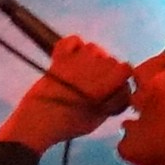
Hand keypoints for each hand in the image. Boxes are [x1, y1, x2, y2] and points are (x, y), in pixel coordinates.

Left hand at [3, 32, 130, 144]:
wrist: (39, 120)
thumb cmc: (71, 124)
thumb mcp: (99, 119)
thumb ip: (115, 101)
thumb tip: (122, 91)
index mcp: (108, 81)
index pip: (126, 69)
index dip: (122, 80)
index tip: (115, 90)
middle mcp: (96, 65)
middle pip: (111, 60)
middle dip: (107, 71)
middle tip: (97, 87)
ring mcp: (76, 58)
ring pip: (94, 49)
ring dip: (93, 58)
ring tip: (86, 72)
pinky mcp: (60, 56)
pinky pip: (72, 41)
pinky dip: (75, 45)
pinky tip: (74, 56)